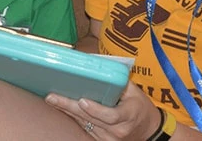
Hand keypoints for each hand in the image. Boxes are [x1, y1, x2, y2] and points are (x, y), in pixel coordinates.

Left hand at [45, 81, 160, 139]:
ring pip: (85, 124)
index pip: (111, 116)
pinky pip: (85, 128)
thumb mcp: (134, 91)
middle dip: (70, 107)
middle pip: (91, 119)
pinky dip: (74, 117)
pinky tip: (62, 108)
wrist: (148, 129)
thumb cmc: (139, 106)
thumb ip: (118, 81)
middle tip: (53, 97)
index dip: (95, 109)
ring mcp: (109, 138)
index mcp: (129, 115)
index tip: (82, 101)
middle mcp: (118, 130)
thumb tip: (99, 67)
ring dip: (68, 112)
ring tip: (53, 100)